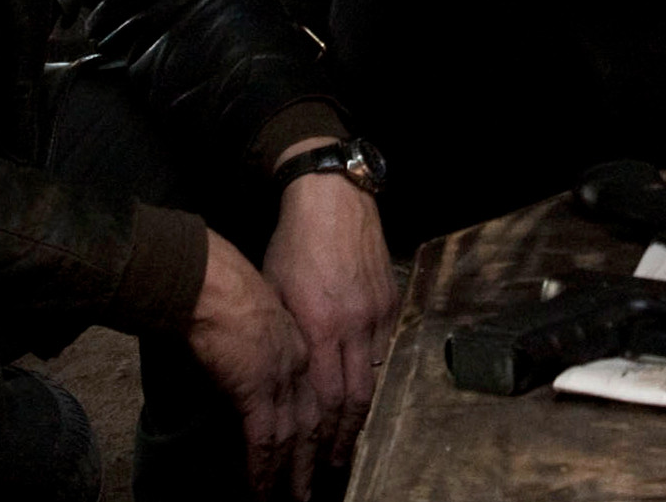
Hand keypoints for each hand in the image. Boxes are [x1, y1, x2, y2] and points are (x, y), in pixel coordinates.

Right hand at [185, 231, 314, 499]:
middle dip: (316, 456)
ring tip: (297, 497)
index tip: (326, 445)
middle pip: (316, 419)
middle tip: (315, 484)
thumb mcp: (260, 310)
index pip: (322, 391)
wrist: (211, 279)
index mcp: (305, 340)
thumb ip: (266, 338)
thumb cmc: (226, 284)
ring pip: (295, 436)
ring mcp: (281, 377)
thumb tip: (257, 360)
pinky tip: (261, 491)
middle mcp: (300, 362)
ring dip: (294, 473)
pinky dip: (262, 471)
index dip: (325, 423)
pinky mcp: (255, 389)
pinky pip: (263, 441)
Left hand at [265, 149, 398, 476]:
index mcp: (319, 325)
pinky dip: (376, 374)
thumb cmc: (293, 243)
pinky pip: (385, 348)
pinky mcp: (391, 300)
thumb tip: (283, 378)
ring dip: (362, 414)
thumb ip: (284, 336)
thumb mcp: (274, 291)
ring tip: (352, 440)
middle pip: (354, 398)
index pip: (323, 397)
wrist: (333, 198)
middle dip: (345, 439)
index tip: (315, 461)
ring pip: (374, 377)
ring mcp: (376, 313)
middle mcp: (353, 325)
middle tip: (336, 467)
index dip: (321, 436)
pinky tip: (367, 391)